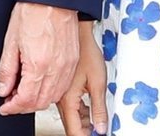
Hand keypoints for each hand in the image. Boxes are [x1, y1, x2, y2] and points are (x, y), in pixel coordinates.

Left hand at [0, 1, 79, 114]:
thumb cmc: (33, 11)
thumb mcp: (11, 41)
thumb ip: (7, 69)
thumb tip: (4, 89)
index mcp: (38, 64)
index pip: (26, 99)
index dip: (13, 107)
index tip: (5, 106)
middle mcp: (56, 69)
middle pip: (41, 102)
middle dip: (24, 106)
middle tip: (12, 100)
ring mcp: (67, 66)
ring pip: (54, 97)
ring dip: (38, 101)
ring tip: (24, 93)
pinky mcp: (73, 61)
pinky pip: (64, 86)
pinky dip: (51, 92)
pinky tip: (40, 85)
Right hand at [55, 20, 107, 134]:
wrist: (75, 33)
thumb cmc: (85, 50)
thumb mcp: (98, 82)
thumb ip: (98, 108)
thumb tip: (101, 127)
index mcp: (67, 100)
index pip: (74, 130)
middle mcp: (59, 99)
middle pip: (71, 125)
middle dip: (84, 131)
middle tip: (98, 131)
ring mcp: (59, 93)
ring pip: (70, 116)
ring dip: (83, 122)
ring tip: (96, 121)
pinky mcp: (61, 87)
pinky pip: (69, 106)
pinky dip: (80, 111)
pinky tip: (89, 109)